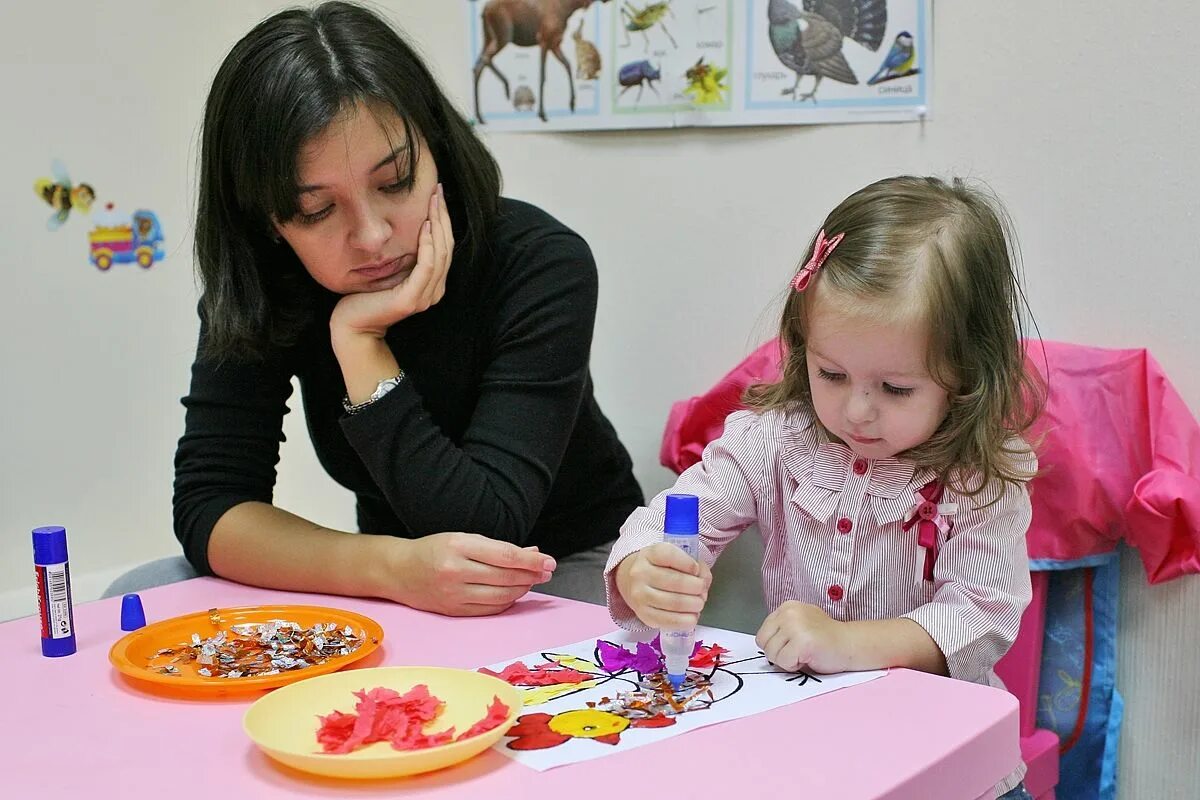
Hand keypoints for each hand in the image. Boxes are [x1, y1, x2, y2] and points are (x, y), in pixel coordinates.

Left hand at [330, 183, 453, 341]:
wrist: (352, 326)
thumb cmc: (366, 297)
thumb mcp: (390, 271)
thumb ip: (405, 257)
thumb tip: (409, 227)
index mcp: (432, 285)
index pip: (445, 247)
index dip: (444, 220)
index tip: (438, 195)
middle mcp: (434, 291)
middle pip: (447, 247)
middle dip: (444, 217)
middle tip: (439, 191)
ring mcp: (425, 297)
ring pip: (441, 254)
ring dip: (439, 225)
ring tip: (434, 202)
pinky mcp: (412, 300)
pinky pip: (427, 267)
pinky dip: (428, 245)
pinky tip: (425, 226)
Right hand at [376, 532, 554, 616]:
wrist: (399, 571)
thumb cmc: (435, 550)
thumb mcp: (464, 538)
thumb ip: (498, 547)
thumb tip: (534, 552)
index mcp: (459, 546)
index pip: (506, 556)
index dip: (532, 560)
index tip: (549, 561)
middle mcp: (456, 571)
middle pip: (506, 577)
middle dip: (532, 575)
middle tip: (546, 571)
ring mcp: (454, 594)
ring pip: (501, 596)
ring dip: (522, 589)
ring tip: (532, 580)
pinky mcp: (454, 611)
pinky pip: (490, 610)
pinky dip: (507, 602)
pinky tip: (514, 593)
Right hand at [614, 542, 711, 629]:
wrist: (633, 583)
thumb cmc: (661, 568)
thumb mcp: (674, 557)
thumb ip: (695, 564)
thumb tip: (704, 580)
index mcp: (650, 554)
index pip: (670, 555)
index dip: (689, 563)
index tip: (696, 569)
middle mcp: (640, 574)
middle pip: (676, 581)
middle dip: (697, 587)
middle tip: (702, 589)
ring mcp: (640, 596)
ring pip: (675, 603)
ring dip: (695, 604)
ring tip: (699, 602)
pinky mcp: (644, 615)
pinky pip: (670, 621)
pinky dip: (687, 620)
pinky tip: (693, 615)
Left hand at [755, 601, 849, 673]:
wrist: (850, 644)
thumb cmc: (826, 638)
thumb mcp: (799, 624)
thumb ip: (781, 629)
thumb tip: (764, 643)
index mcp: (786, 607)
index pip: (762, 634)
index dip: (775, 645)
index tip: (792, 645)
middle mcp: (789, 613)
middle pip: (764, 643)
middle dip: (778, 654)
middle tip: (798, 652)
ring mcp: (795, 626)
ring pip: (772, 654)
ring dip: (787, 661)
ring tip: (804, 654)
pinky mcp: (802, 642)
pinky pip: (784, 662)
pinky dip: (794, 666)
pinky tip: (808, 658)